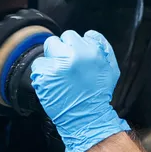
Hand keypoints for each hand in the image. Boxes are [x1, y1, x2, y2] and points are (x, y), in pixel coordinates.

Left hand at [30, 30, 130, 151]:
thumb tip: (89, 34)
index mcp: (91, 51)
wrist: (88, 117)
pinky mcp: (45, 76)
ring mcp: (59, 65)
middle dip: (61, 51)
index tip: (74, 57)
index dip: (73, 47)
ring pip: (47, 50)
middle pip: (59, 40)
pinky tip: (52, 82)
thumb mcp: (112, 68)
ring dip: (51, 60)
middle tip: (66, 66)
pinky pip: (38, 65)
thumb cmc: (99, 94)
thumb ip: (103, 47)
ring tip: (59, 75)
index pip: (74, 35)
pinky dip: (42, 73)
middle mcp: (75, 56)